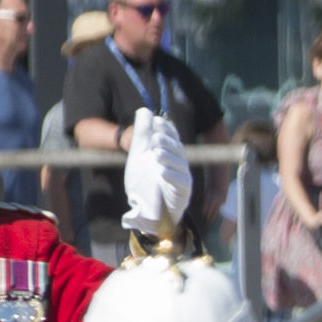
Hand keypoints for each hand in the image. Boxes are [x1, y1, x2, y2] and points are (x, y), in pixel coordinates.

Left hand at [123, 112, 192, 234]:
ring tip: (156, 154)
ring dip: (168, 157)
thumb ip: (142, 133)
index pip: (172, 137)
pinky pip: (181, 183)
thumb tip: (144, 111)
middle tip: (155, 138)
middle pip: (178, 149)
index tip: (156, 122)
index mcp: (170, 153)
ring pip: (180, 165)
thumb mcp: (139, 155)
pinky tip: (161, 172)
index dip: (166, 129)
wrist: (146, 210)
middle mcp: (179, 164)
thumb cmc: (144, 182)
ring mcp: (183, 178)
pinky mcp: (183, 193)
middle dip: (167, 142)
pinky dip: (172, 176)